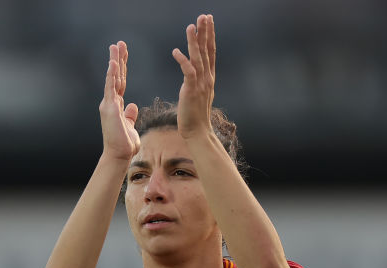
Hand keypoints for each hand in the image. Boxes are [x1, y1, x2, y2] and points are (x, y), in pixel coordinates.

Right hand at [99, 41, 139, 160]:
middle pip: (116, 76)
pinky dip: (111, 75)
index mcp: (117, 105)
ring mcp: (109, 104)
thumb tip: (132, 106)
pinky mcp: (109, 108)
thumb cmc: (125, 144)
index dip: (123, 68)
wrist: (119, 155)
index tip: (124, 54)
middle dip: (118, 59)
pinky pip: (111, 88)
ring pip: (112, 78)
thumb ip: (130, 115)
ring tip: (115, 46)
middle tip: (119, 43)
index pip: (121, 82)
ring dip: (114, 61)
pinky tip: (113, 63)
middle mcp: (111, 102)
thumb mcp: (130, 126)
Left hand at [172, 14, 215, 138]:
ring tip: (191, 26)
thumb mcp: (199, 93)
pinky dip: (183, 61)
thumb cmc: (195, 115)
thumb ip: (198, 79)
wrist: (197, 132)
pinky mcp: (191, 91)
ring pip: (198, 58)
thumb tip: (195, 70)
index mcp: (209, 77)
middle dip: (206, 32)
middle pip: (207, 51)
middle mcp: (207, 78)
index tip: (209, 21)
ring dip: (194, 42)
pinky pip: (188, 72)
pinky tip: (176, 51)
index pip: (210, 52)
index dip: (209, 35)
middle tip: (205, 16)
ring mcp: (201, 84)